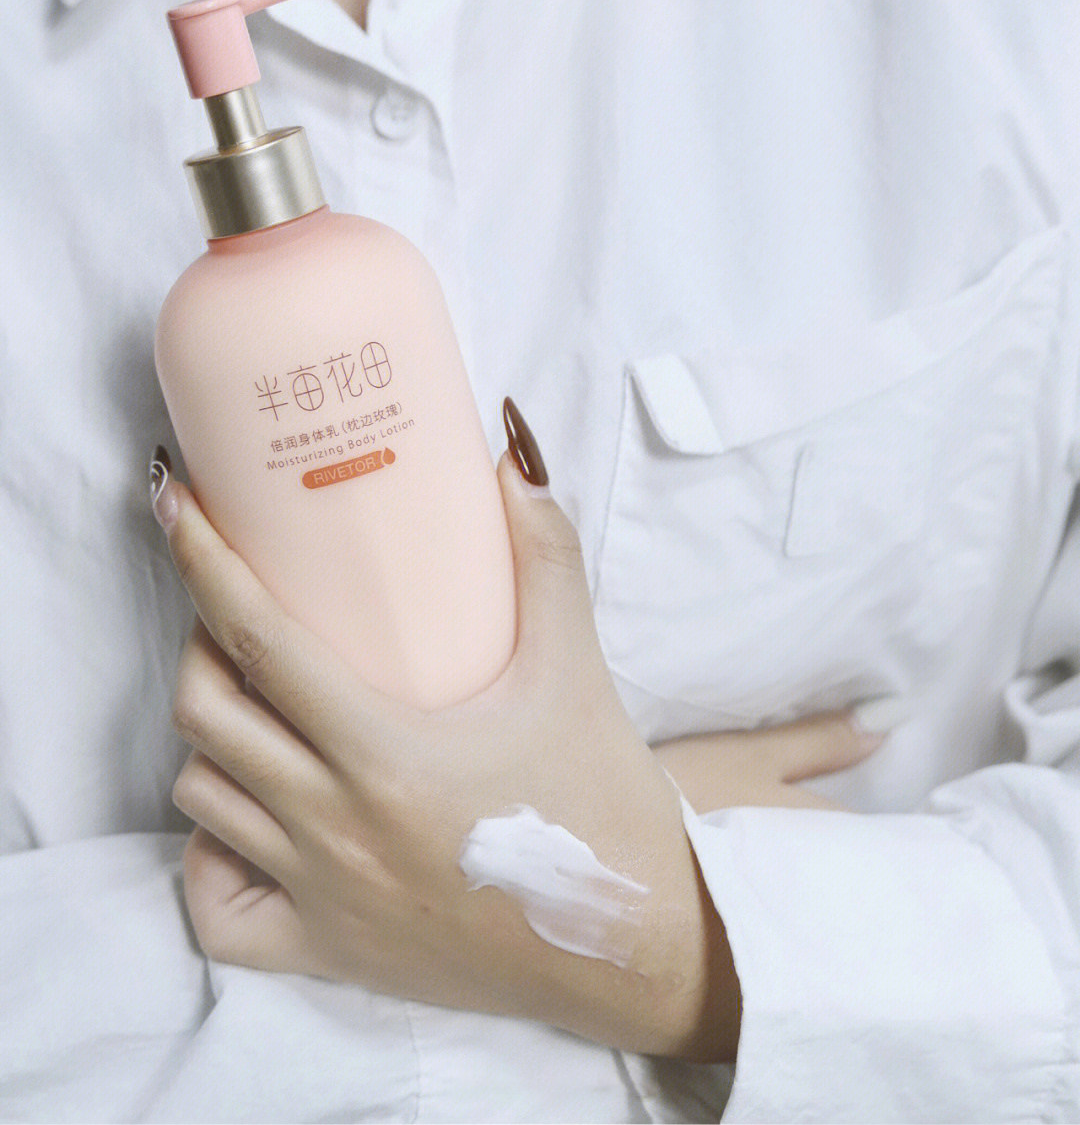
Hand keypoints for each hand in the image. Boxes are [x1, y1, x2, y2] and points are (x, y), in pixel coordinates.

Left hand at [152, 443, 881, 1064]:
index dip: (203, 559)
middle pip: (206, 712)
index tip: (174, 499)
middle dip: (202, 640)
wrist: (632, 944)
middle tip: (240, 606)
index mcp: (386, 754)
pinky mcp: (324, 954)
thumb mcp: (576, 667)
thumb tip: (507, 455)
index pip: (259, 639)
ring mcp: (319, 897)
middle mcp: (334, 828)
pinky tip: (253, 816)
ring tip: (256, 696)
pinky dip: (213, 855)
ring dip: (214, 733)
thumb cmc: (601, 800)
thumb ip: (544, 556)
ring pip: (203, 798)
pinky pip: (217, 908)